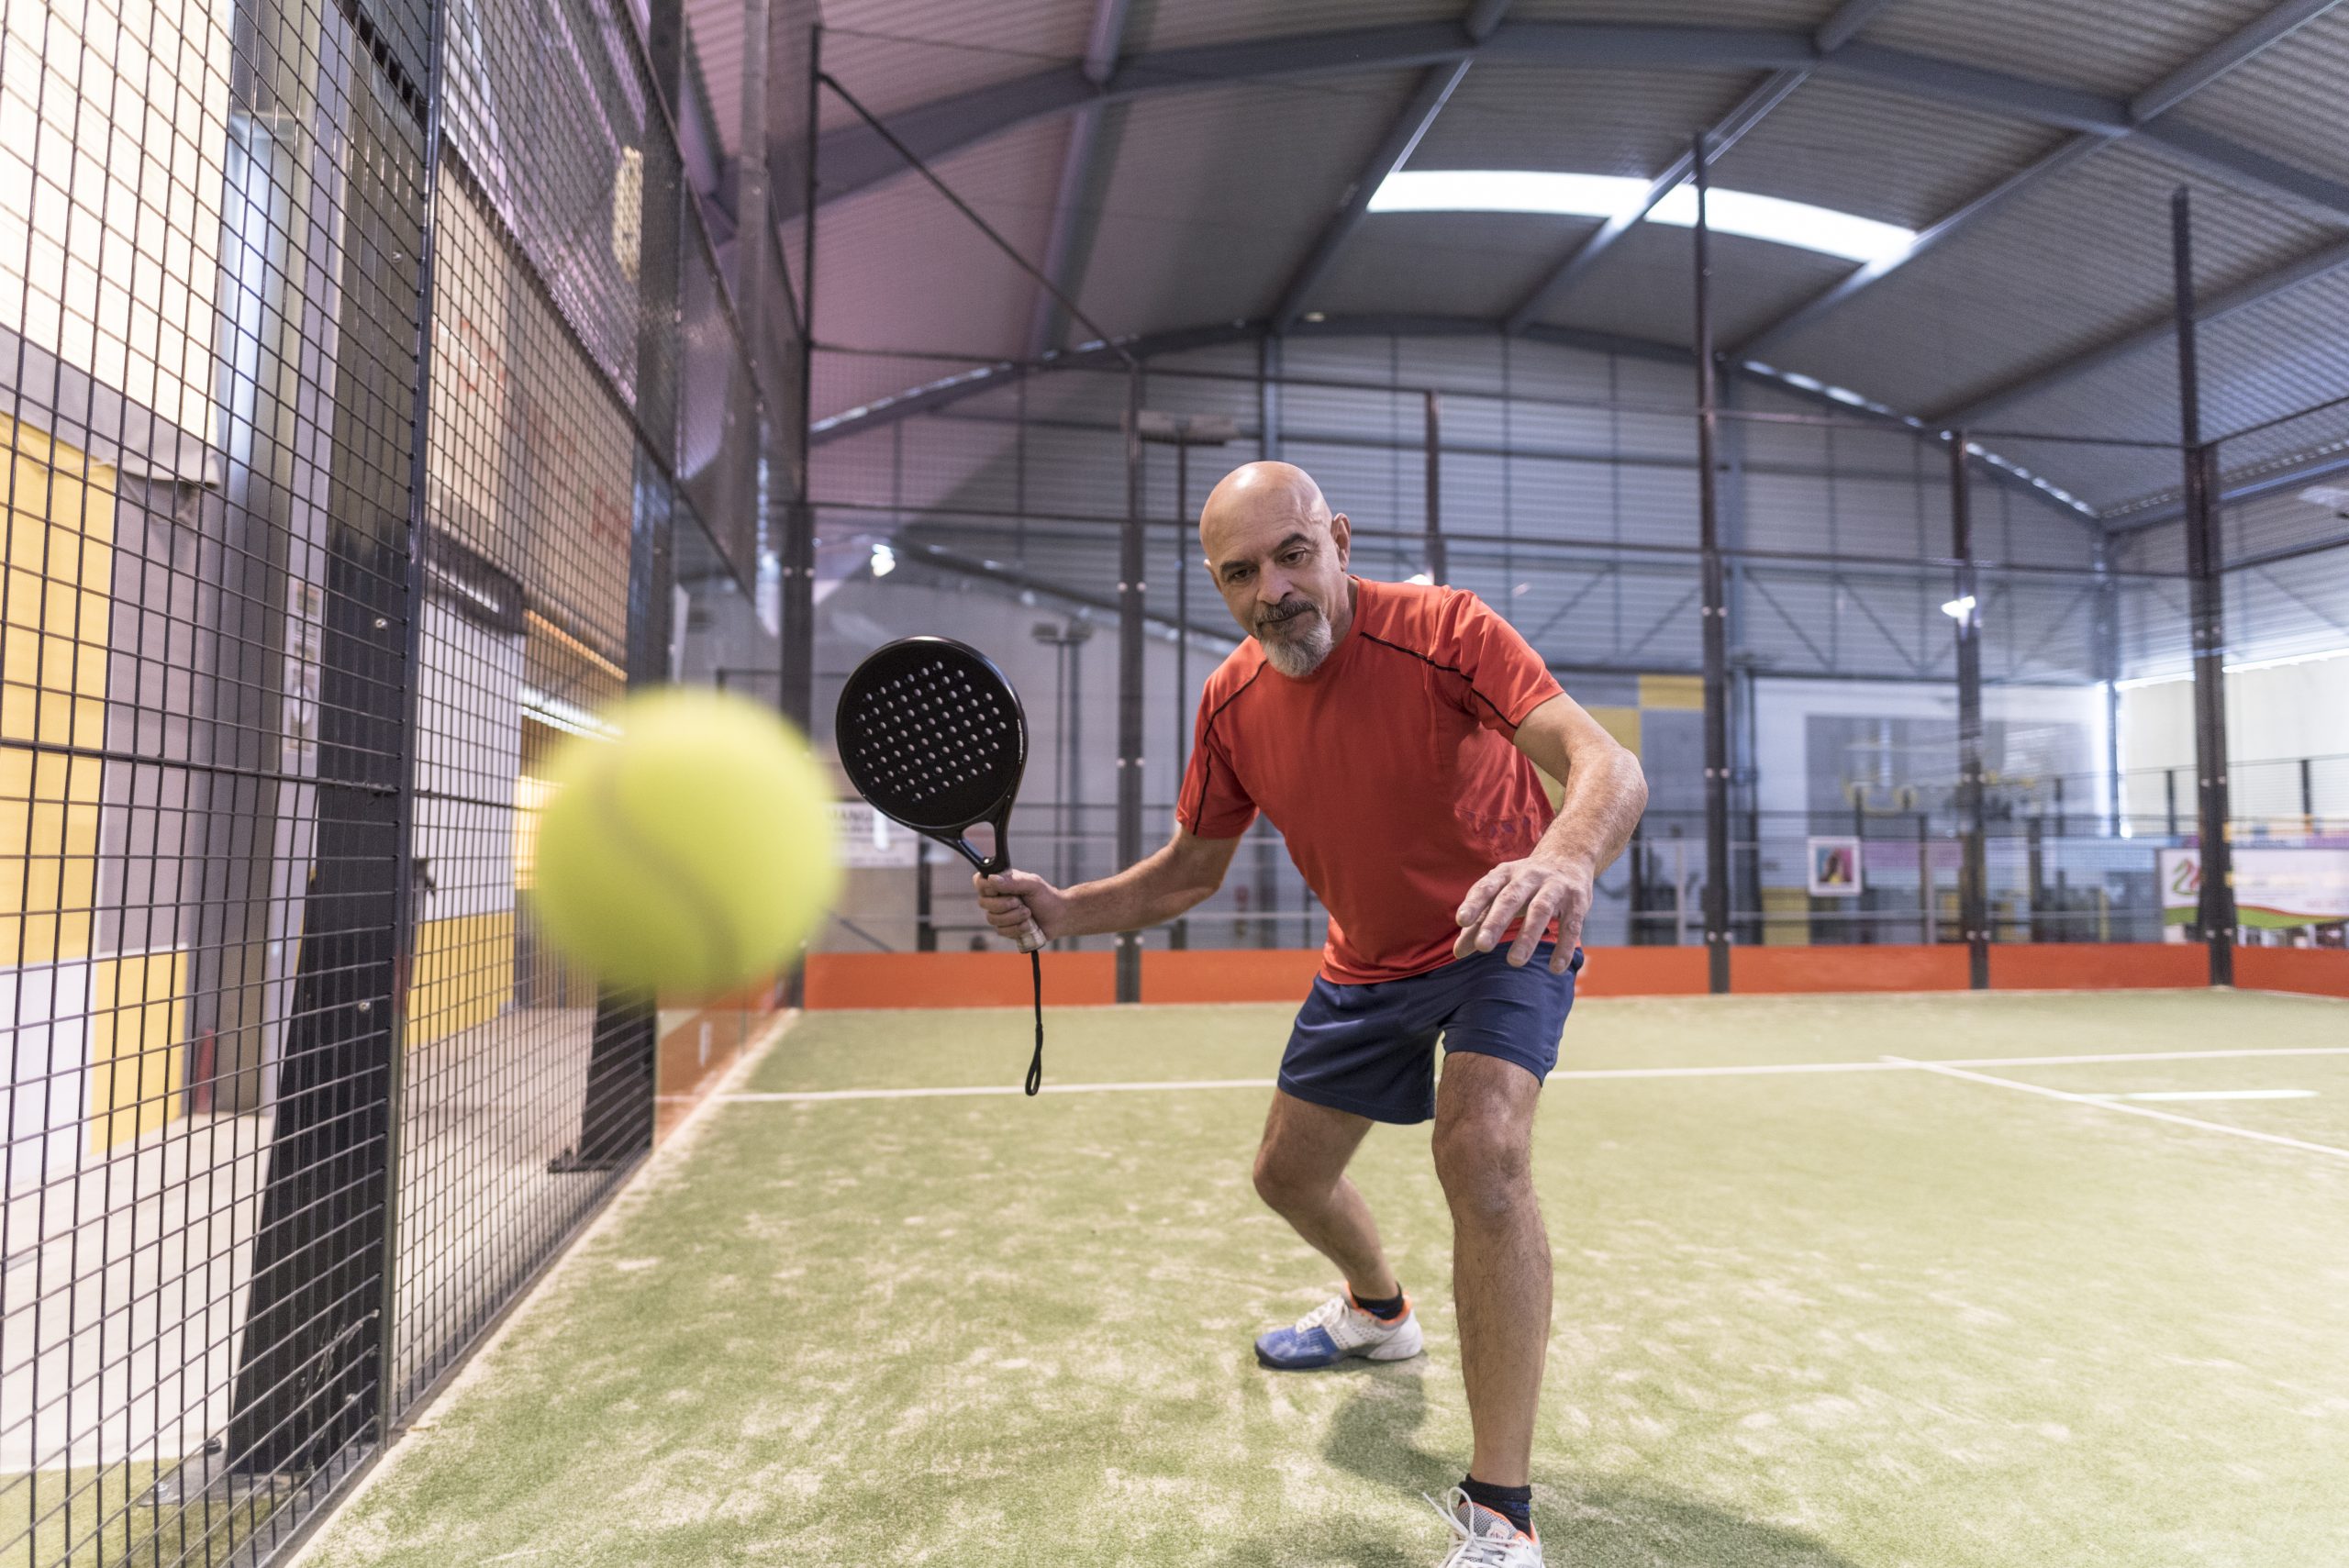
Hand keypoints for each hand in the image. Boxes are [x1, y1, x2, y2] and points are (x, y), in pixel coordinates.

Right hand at [974, 869, 1063, 951]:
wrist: (1059, 917)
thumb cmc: (1046, 897)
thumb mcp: (1032, 884)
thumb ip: (1013, 881)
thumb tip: (992, 879)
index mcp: (1002, 882)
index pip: (979, 881)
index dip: (985, 887)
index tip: (999, 890)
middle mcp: (997, 897)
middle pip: (983, 903)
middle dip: (1004, 905)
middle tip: (1021, 903)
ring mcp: (1000, 914)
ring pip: (992, 919)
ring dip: (1013, 917)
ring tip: (1028, 914)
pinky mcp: (1005, 928)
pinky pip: (1001, 931)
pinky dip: (1016, 929)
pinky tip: (1028, 925)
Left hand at [1453, 852, 1591, 971]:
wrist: (1569, 856)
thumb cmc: (1524, 883)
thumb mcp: (1500, 894)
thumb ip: (1478, 923)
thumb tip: (1457, 953)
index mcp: (1506, 874)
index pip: (1487, 887)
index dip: (1474, 903)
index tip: (1461, 921)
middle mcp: (1529, 877)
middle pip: (1511, 898)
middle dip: (1496, 922)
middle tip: (1483, 946)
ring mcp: (1555, 888)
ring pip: (1540, 910)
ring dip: (1528, 936)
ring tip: (1514, 962)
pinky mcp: (1577, 902)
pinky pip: (1571, 925)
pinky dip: (1563, 947)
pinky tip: (1555, 968)